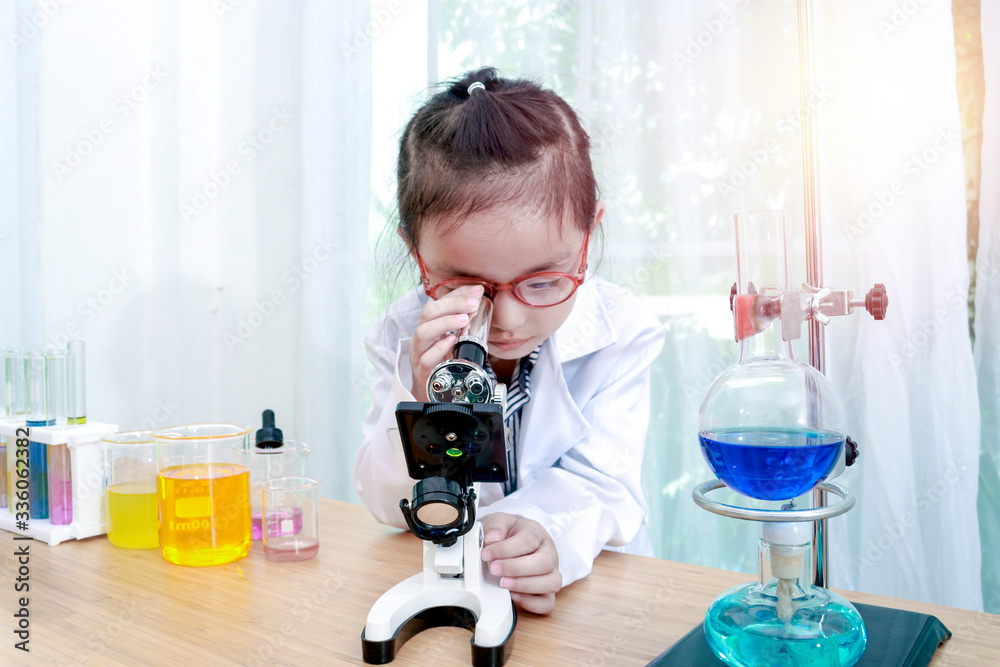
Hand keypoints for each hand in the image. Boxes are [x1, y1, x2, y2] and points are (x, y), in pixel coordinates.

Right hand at [409, 284, 484, 400]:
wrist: (429, 386)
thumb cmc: (441, 358)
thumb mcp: (451, 336)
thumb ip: (462, 318)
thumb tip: (477, 298)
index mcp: (427, 324)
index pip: (438, 302)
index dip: (457, 294)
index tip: (477, 290)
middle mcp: (421, 336)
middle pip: (428, 313)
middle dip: (452, 305)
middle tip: (473, 304)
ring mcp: (419, 353)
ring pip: (423, 333)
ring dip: (445, 323)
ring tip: (464, 319)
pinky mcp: (422, 371)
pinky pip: (426, 358)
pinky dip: (439, 348)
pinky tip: (451, 341)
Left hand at [481, 512, 560, 613]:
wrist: (521, 541)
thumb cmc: (513, 534)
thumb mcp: (502, 521)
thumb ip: (496, 525)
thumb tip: (492, 538)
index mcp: (537, 534)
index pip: (528, 540)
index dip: (505, 549)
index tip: (486, 554)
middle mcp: (549, 553)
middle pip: (544, 562)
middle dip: (516, 568)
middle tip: (494, 569)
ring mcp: (551, 573)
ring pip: (552, 583)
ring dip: (525, 586)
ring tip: (503, 583)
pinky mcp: (548, 591)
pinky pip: (548, 603)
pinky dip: (532, 603)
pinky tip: (514, 596)